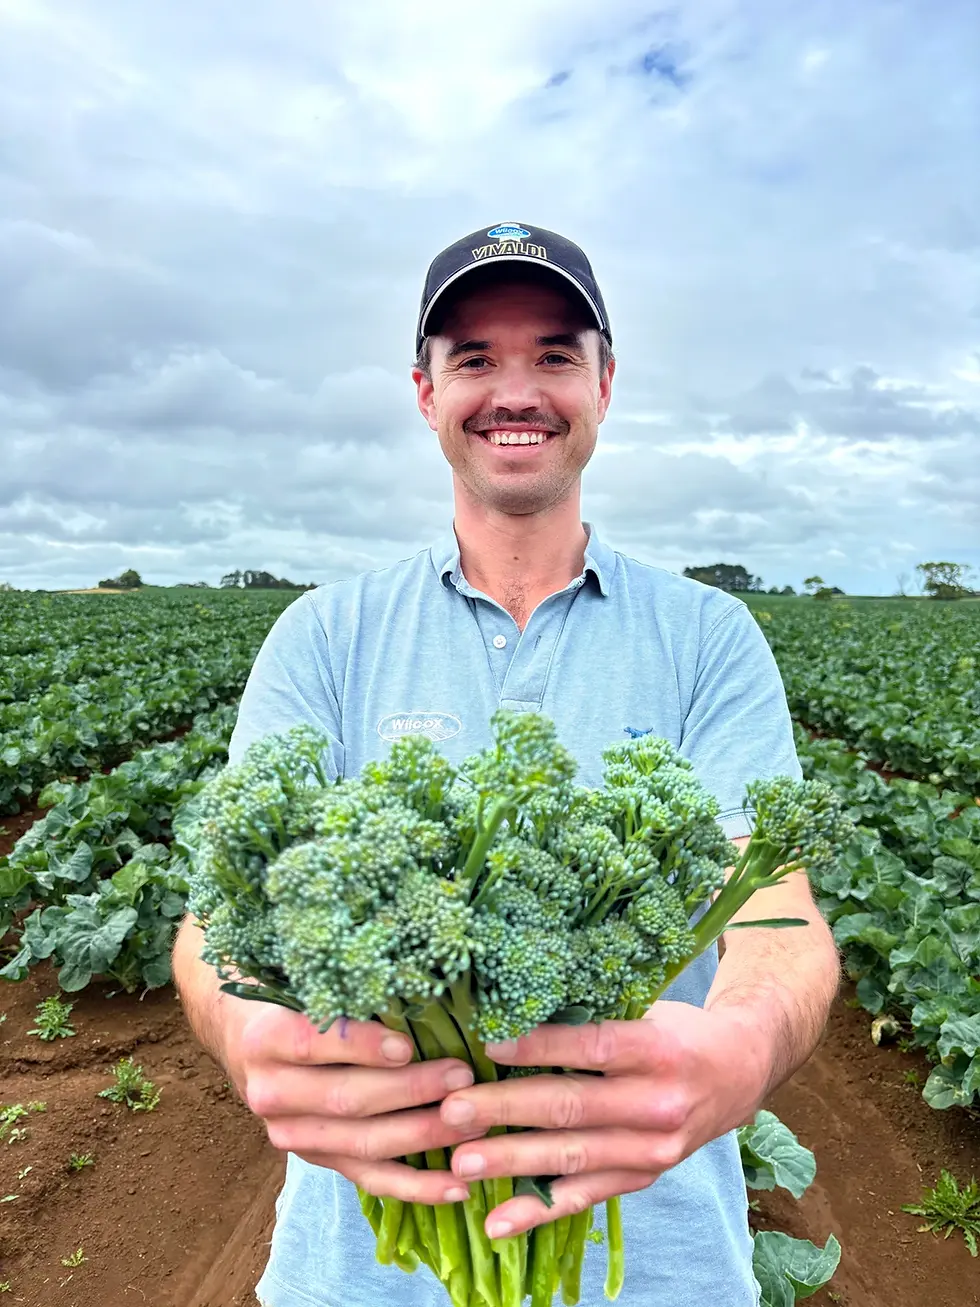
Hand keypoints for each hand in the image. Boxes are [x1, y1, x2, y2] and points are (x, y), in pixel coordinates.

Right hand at [222, 1000, 485, 1203]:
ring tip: (473, 1122)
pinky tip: (456, 1187)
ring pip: (363, 1143)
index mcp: (266, 1040)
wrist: (246, 1040)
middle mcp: (272, 1093)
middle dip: (410, 1091)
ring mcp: (293, 1134)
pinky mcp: (318, 1160)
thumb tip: (419, 983)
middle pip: (346, 1099)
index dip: (362, 1047)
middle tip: (462, 1076)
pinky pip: (370, 1178)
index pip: (313, 1043)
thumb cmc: (292, 999)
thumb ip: (348, 991)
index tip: (408, 1045)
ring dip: (423, 1135)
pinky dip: (416, 1187)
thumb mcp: (306, 985)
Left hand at [438, 1001, 770, 1236]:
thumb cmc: (676, 1030)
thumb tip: (515, 1007)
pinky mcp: (643, 1178)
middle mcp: (658, 1104)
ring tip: (461, 1162)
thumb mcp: (645, 1008)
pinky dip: (538, 1212)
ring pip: (572, 1157)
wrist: (738, 1072)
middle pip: (572, 1107)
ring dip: (512, 1161)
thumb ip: (593, 1017)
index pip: (590, 1047)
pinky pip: (584, 1197)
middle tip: (451, 1111)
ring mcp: (652, 1149)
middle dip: (506, 1110)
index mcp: (657, 1049)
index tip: (487, 1045)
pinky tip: (497, 1221)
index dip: (538, 1046)